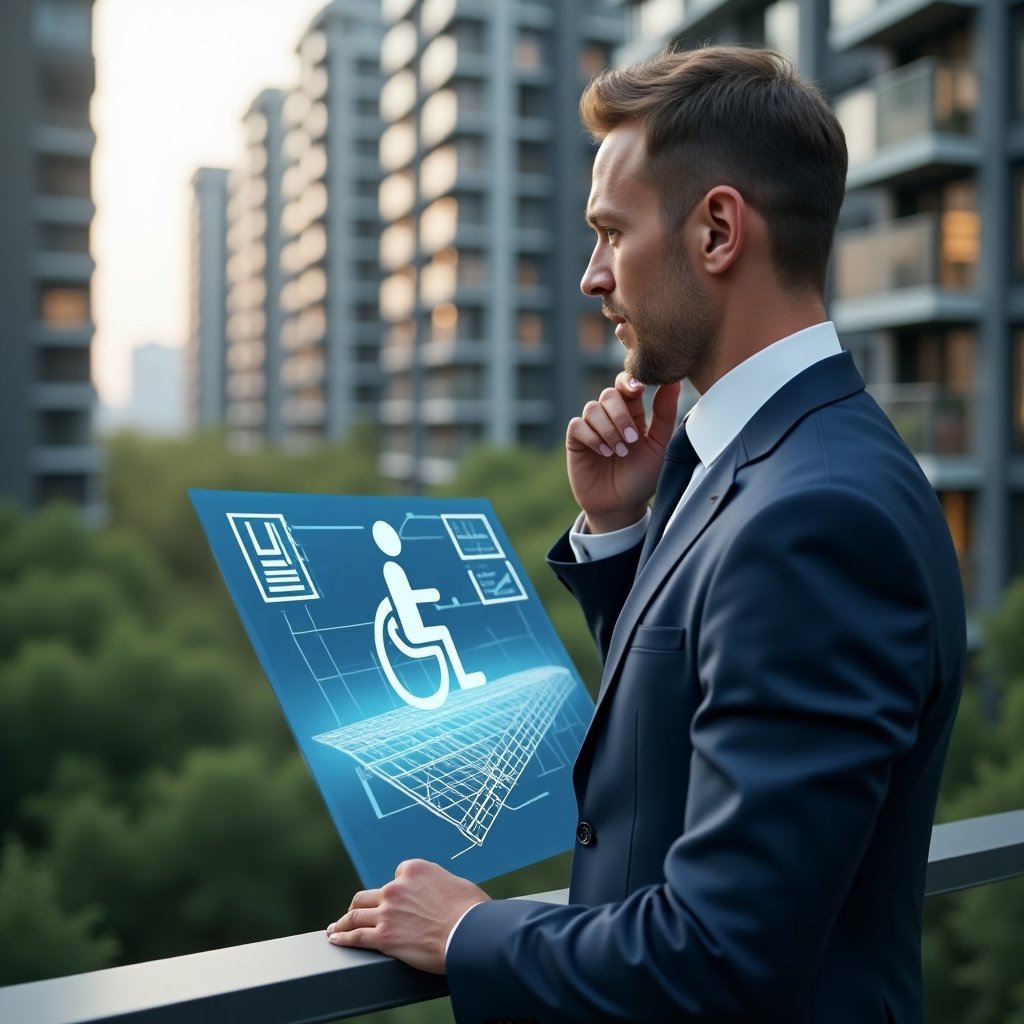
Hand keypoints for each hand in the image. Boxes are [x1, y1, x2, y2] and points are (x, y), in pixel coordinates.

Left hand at [325, 859, 488, 973]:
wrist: (468, 932)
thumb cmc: (471, 910)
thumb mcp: (455, 884)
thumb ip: (440, 885)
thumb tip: (444, 894)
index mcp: (414, 870)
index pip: (397, 876)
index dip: (397, 889)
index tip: (395, 899)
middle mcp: (396, 887)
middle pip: (369, 894)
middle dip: (361, 904)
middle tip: (354, 911)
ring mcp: (387, 912)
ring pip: (356, 914)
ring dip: (344, 921)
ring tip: (337, 927)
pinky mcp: (384, 937)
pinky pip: (356, 936)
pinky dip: (343, 937)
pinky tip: (336, 939)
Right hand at [566, 374, 681, 532]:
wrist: (621, 506)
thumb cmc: (642, 477)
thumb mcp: (659, 446)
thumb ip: (665, 414)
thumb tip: (672, 382)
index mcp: (632, 412)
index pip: (627, 384)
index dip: (630, 381)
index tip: (639, 388)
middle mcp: (610, 416)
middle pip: (609, 394)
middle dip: (620, 415)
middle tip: (631, 439)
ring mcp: (592, 427)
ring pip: (592, 408)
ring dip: (608, 429)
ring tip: (618, 451)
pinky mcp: (576, 440)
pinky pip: (578, 425)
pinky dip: (592, 437)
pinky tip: (604, 453)